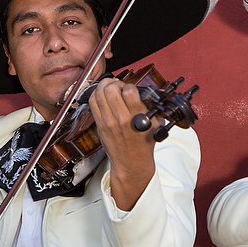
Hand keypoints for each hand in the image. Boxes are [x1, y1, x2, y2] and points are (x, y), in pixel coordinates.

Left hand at [89, 77, 158, 210]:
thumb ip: (151, 107)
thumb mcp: (155, 125)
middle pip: (111, 89)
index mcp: (137, 118)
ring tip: (110, 86)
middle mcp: (120, 118)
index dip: (130, 85)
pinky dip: (96, 94)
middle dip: (116, 83)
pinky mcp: (99, 124)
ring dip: (105, 86)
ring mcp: (107, 121)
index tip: (132, 89)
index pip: (129, 91)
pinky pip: (93, 103)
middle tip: (119, 86)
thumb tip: (144, 93)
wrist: (131, 163)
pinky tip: (102, 94)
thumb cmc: (143, 145)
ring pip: (99, 93)